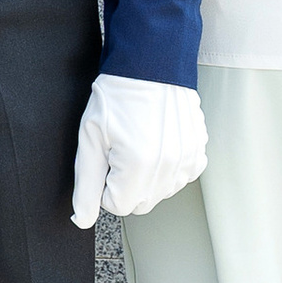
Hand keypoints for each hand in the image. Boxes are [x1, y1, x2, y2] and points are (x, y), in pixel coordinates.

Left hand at [71, 75, 207, 226]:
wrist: (150, 63)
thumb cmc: (116, 96)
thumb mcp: (90, 138)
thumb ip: (86, 184)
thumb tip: (82, 219)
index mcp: (138, 166)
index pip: (116, 206)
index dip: (104, 185)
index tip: (106, 157)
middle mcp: (168, 167)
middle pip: (140, 203)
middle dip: (125, 184)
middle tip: (119, 149)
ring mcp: (187, 159)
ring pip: (161, 192)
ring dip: (147, 177)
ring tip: (139, 142)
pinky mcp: (198, 150)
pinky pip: (181, 177)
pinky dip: (168, 168)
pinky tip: (157, 143)